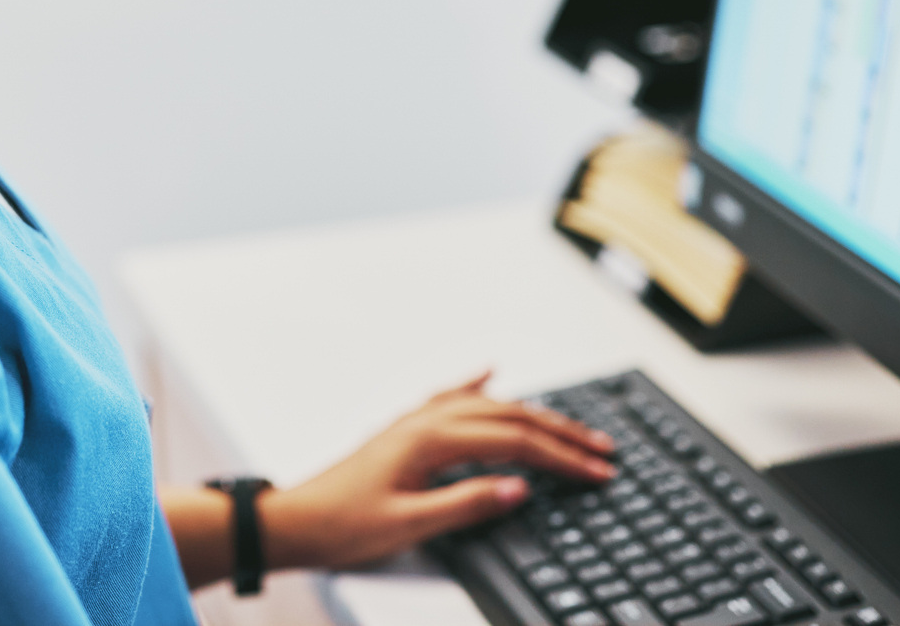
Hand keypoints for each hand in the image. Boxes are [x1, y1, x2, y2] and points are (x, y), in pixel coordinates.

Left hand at [260, 371, 614, 569]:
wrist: (295, 521)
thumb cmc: (342, 524)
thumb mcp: (409, 524)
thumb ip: (466, 504)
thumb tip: (519, 489)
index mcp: (431, 440)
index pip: (515, 443)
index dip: (561, 458)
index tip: (597, 472)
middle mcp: (426, 421)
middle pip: (510, 417)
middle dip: (562, 434)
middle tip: (603, 450)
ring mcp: (415, 422)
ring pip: (488, 406)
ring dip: (532, 414)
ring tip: (570, 427)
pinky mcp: (405, 431)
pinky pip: (451, 396)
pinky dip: (477, 385)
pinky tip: (491, 374)